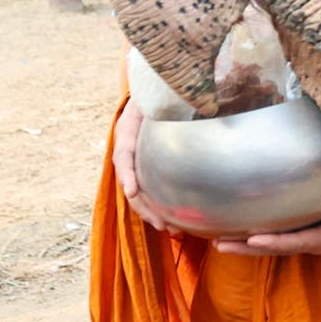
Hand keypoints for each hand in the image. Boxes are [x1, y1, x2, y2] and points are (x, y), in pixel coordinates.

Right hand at [112, 99, 168, 231]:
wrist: (152, 91)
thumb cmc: (157, 92)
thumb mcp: (157, 94)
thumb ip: (166, 101)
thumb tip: (196, 101)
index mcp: (127, 133)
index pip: (123, 155)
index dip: (127, 174)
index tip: (131, 190)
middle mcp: (129, 151)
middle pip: (131, 184)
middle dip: (144, 207)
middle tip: (162, 224)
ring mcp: (137, 161)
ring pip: (139, 194)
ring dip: (153, 214)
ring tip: (171, 230)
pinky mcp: (147, 167)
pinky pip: (150, 190)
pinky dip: (160, 206)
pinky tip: (177, 219)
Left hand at [213, 182, 320, 256]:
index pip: (295, 242)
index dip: (272, 241)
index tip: (250, 238)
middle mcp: (316, 241)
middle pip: (276, 248)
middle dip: (248, 248)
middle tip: (218, 245)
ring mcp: (312, 236)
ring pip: (275, 244)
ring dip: (248, 243)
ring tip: (220, 240)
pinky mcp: (310, 229)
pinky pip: (281, 234)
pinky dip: (261, 232)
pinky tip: (243, 226)